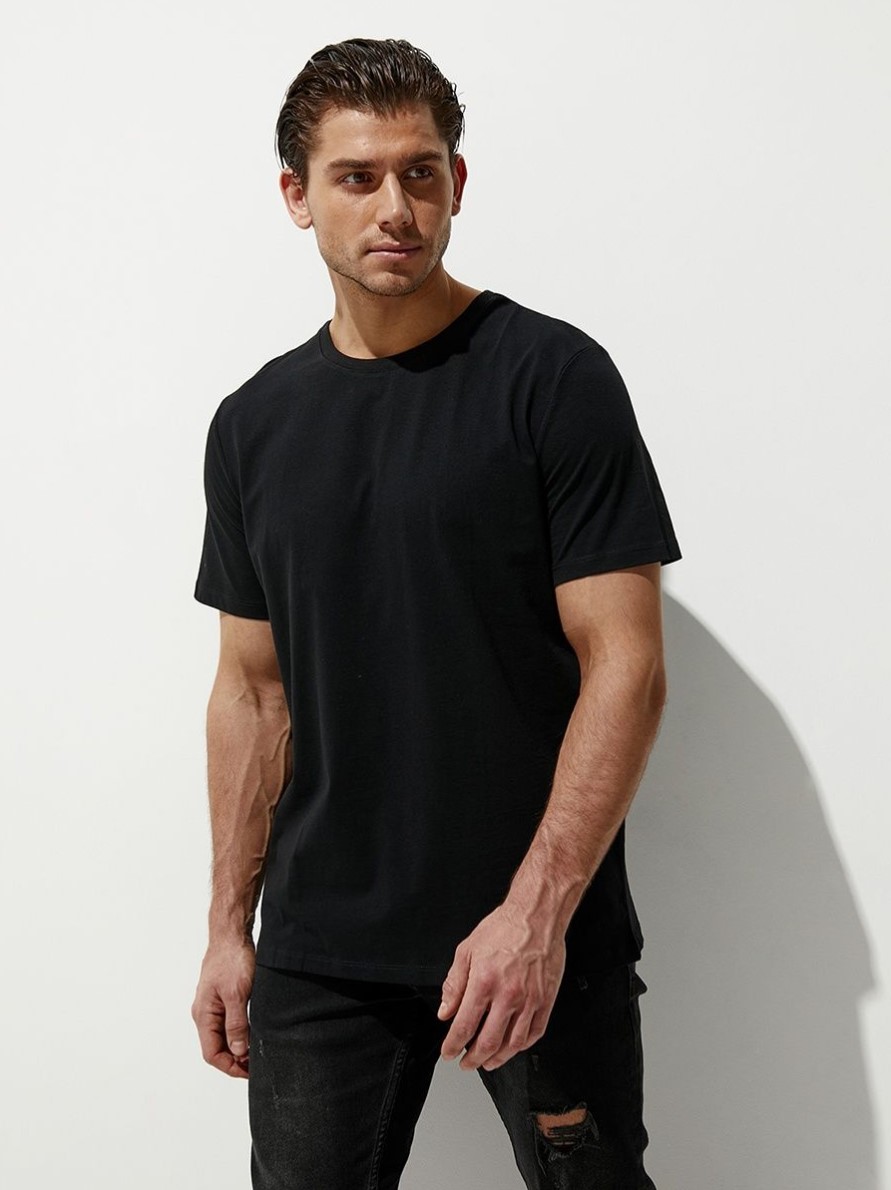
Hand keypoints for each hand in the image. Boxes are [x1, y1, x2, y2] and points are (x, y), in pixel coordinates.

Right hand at [191, 937, 255, 1078]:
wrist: (232, 933)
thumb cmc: (232, 958)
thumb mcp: (237, 994)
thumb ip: (236, 1024)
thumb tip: (238, 1052)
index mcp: (203, 1015)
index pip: (212, 1054)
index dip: (230, 1066)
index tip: (249, 1071)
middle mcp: (205, 1013)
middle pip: (217, 1047)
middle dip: (235, 1060)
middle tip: (257, 1064)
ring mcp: (213, 1005)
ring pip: (223, 1036)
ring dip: (238, 1047)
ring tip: (258, 1051)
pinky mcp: (223, 997)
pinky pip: (229, 1022)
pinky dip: (240, 1032)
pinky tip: (254, 1032)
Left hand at [437, 902, 565, 1070]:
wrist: (537, 916)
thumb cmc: (503, 928)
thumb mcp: (467, 950)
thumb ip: (454, 984)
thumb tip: (446, 1011)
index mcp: (484, 982)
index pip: (464, 1025)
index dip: (453, 1045)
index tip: (448, 1053)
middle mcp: (508, 995)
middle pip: (488, 1042)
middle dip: (473, 1059)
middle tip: (466, 1063)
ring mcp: (530, 1000)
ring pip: (513, 1043)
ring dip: (498, 1058)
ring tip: (488, 1062)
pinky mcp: (547, 1000)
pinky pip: (535, 1033)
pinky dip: (522, 1046)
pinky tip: (513, 1047)